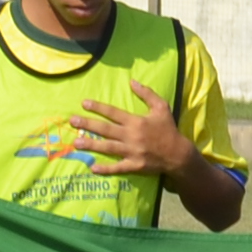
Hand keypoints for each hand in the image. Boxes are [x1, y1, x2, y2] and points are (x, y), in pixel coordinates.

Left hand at [72, 89, 194, 179]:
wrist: (178, 154)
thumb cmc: (168, 129)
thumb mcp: (161, 107)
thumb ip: (147, 94)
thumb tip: (132, 81)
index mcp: (136, 121)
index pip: (113, 113)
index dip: (98, 107)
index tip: (84, 103)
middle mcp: (131, 136)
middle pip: (106, 129)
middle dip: (88, 124)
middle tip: (72, 121)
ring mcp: (132, 152)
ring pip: (108, 147)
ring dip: (91, 144)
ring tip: (76, 142)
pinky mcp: (134, 166)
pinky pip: (118, 168)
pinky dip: (106, 169)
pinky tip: (92, 168)